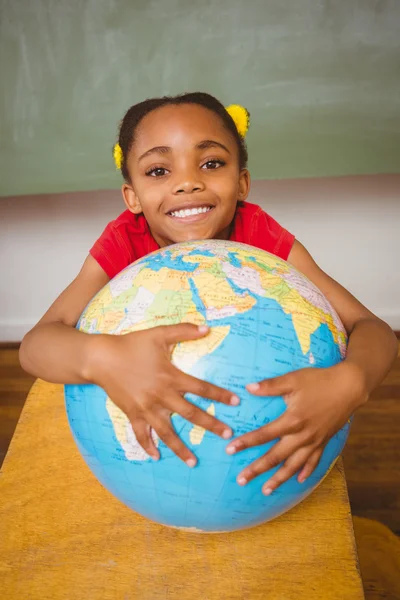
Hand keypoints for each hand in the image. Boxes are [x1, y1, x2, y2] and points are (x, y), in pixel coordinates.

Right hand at [91, 324, 238, 465]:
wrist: (101, 358)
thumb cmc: (131, 344)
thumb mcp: (159, 334)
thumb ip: (183, 331)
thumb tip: (207, 328)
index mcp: (171, 377)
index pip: (201, 388)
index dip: (220, 395)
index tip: (236, 402)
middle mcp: (161, 396)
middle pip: (191, 414)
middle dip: (211, 425)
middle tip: (228, 436)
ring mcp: (146, 408)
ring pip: (167, 432)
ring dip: (181, 448)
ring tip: (194, 462)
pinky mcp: (132, 414)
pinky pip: (141, 434)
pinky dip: (148, 446)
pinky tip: (156, 456)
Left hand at [226, 362, 367, 493]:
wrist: (349, 386)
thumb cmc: (319, 380)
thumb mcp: (293, 379)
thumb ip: (270, 386)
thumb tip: (248, 387)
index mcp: (292, 420)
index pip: (264, 435)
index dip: (246, 442)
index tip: (230, 449)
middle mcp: (302, 435)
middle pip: (276, 456)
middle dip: (257, 469)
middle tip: (241, 480)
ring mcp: (314, 441)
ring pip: (294, 465)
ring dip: (279, 479)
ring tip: (266, 490)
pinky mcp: (324, 441)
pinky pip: (314, 461)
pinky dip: (306, 472)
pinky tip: (299, 480)